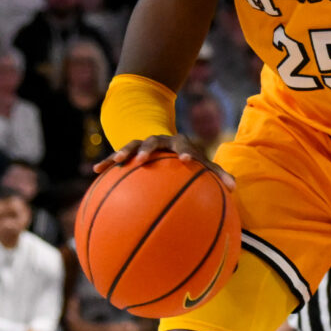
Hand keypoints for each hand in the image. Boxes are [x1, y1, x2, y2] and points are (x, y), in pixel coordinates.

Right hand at [97, 133, 235, 188]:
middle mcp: (160, 141)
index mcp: (180, 143)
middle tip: (143, 160)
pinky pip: (116, 156)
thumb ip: (218, 175)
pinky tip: (96, 171)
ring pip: (132, 145)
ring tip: (117, 161)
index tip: (186, 160)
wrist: (168, 143)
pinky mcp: (129, 151)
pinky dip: (107, 162)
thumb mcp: (204, 165)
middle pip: (152, 142)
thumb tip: (235, 188)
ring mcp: (143, 144)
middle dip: (147, 149)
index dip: (186, 152)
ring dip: (124, 152)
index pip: (184, 146)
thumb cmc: (189, 160)